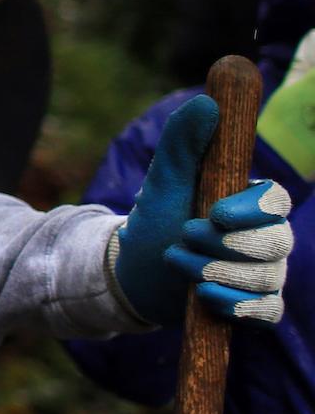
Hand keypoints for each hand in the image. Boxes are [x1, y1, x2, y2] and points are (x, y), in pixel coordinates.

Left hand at [110, 95, 294, 325]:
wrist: (137, 269)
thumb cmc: (157, 219)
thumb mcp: (164, 179)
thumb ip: (183, 143)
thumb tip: (205, 103)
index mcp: (251, 200)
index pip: (277, 200)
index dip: (251, 209)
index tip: (214, 213)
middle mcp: (267, 235)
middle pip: (275, 242)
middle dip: (224, 245)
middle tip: (182, 239)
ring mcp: (265, 271)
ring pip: (267, 277)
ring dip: (216, 273)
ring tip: (177, 262)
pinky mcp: (256, 305)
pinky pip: (267, 310)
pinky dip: (236, 306)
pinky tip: (204, 298)